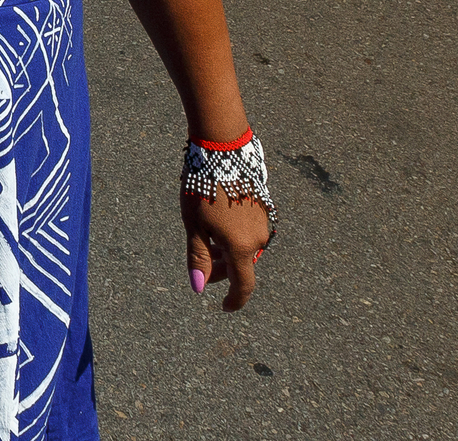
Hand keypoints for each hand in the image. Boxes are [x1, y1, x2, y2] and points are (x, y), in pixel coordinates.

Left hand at [183, 192, 271, 311]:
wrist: (222, 149)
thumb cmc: (202, 188)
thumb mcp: (194, 225)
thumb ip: (199, 258)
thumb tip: (199, 287)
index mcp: (242, 246)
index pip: (244, 285)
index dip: (235, 300)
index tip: (224, 307)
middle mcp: (258, 237)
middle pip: (243, 266)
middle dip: (223, 272)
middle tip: (203, 267)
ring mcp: (263, 222)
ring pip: (247, 248)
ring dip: (228, 253)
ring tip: (207, 240)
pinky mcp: (263, 207)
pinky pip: (250, 232)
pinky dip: (236, 237)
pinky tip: (219, 224)